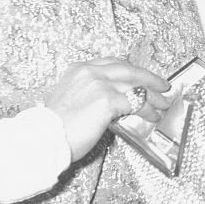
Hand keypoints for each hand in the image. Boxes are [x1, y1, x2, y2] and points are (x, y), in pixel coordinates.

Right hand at [44, 59, 173, 160]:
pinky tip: (152, 116)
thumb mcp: (67, 99)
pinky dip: (147, 110)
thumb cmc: (52, 128)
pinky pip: (135, 103)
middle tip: (162, 86)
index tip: (142, 76)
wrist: (41, 140)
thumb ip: (87, 94)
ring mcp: (99, 84)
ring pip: (136, 86)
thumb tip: (107, 103)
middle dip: (149, 78)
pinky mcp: (107, 100)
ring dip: (153, 96)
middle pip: (129, 70)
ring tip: (163, 104)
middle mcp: (90, 71)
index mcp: (79, 69)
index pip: (113, 63)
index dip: (132, 70)